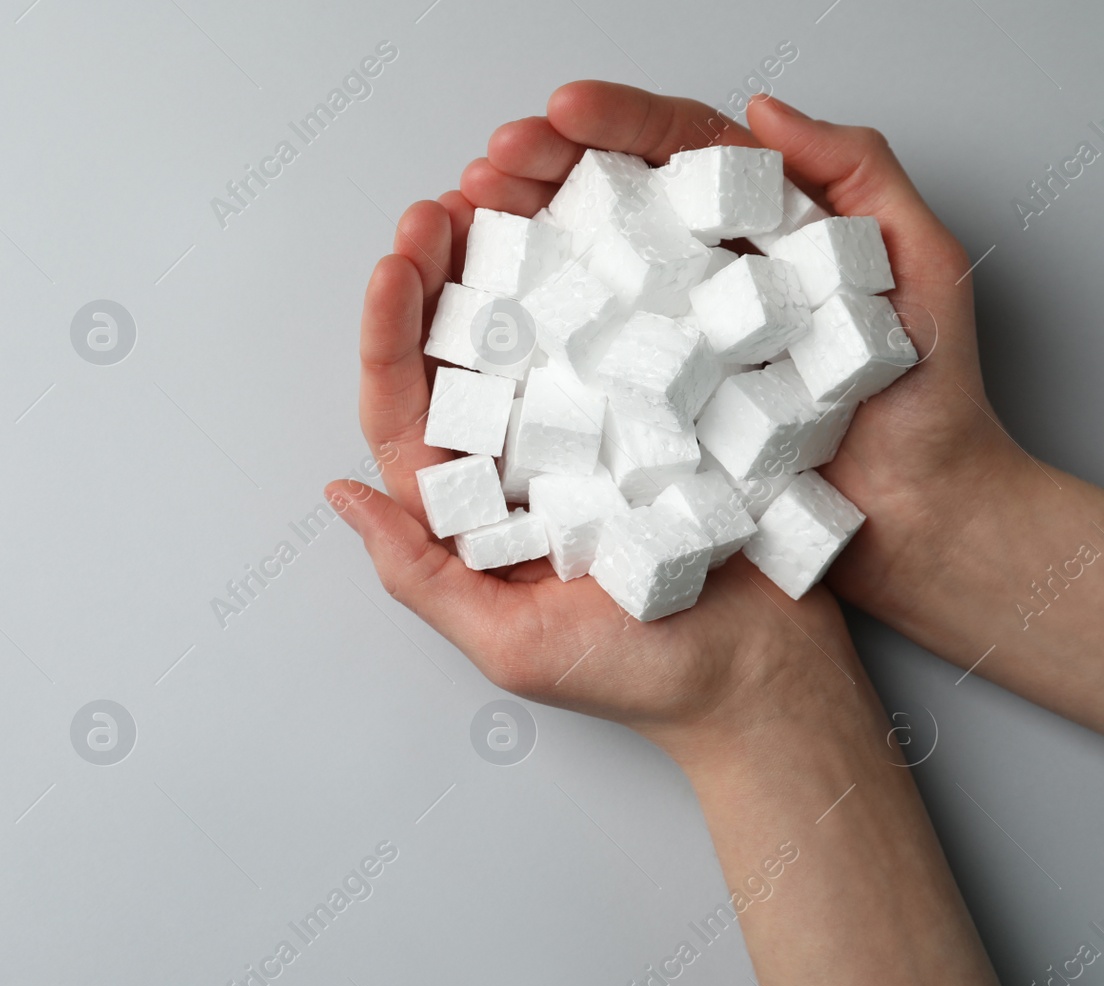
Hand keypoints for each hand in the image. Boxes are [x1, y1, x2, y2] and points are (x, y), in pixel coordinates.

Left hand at [325, 84, 869, 755]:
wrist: (762, 677)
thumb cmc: (636, 676)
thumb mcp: (509, 644)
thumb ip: (420, 574)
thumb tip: (341, 496)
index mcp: (475, 507)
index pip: (408, 410)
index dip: (390, 335)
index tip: (396, 266)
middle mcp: (523, 458)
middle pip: (461, 352)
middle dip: (442, 273)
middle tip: (443, 205)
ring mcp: (590, 428)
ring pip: (534, 326)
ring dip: (512, 257)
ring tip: (502, 191)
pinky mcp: (658, 409)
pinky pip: (617, 332)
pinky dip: (598, 276)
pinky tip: (590, 225)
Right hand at [465, 81, 1019, 619]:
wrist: (922, 525)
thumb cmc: (932, 405)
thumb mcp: (919, 267)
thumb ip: (858, 177)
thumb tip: (763, 110)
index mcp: (759, 232)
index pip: (679, 153)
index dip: (618, 123)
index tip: (562, 110)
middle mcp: (703, 283)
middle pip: (612, 204)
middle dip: (542, 171)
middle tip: (490, 164)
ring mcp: (671, 348)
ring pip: (583, 276)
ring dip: (517, 240)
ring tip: (469, 218)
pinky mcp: (651, 413)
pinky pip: (580, 365)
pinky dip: (526, 333)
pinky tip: (487, 310)